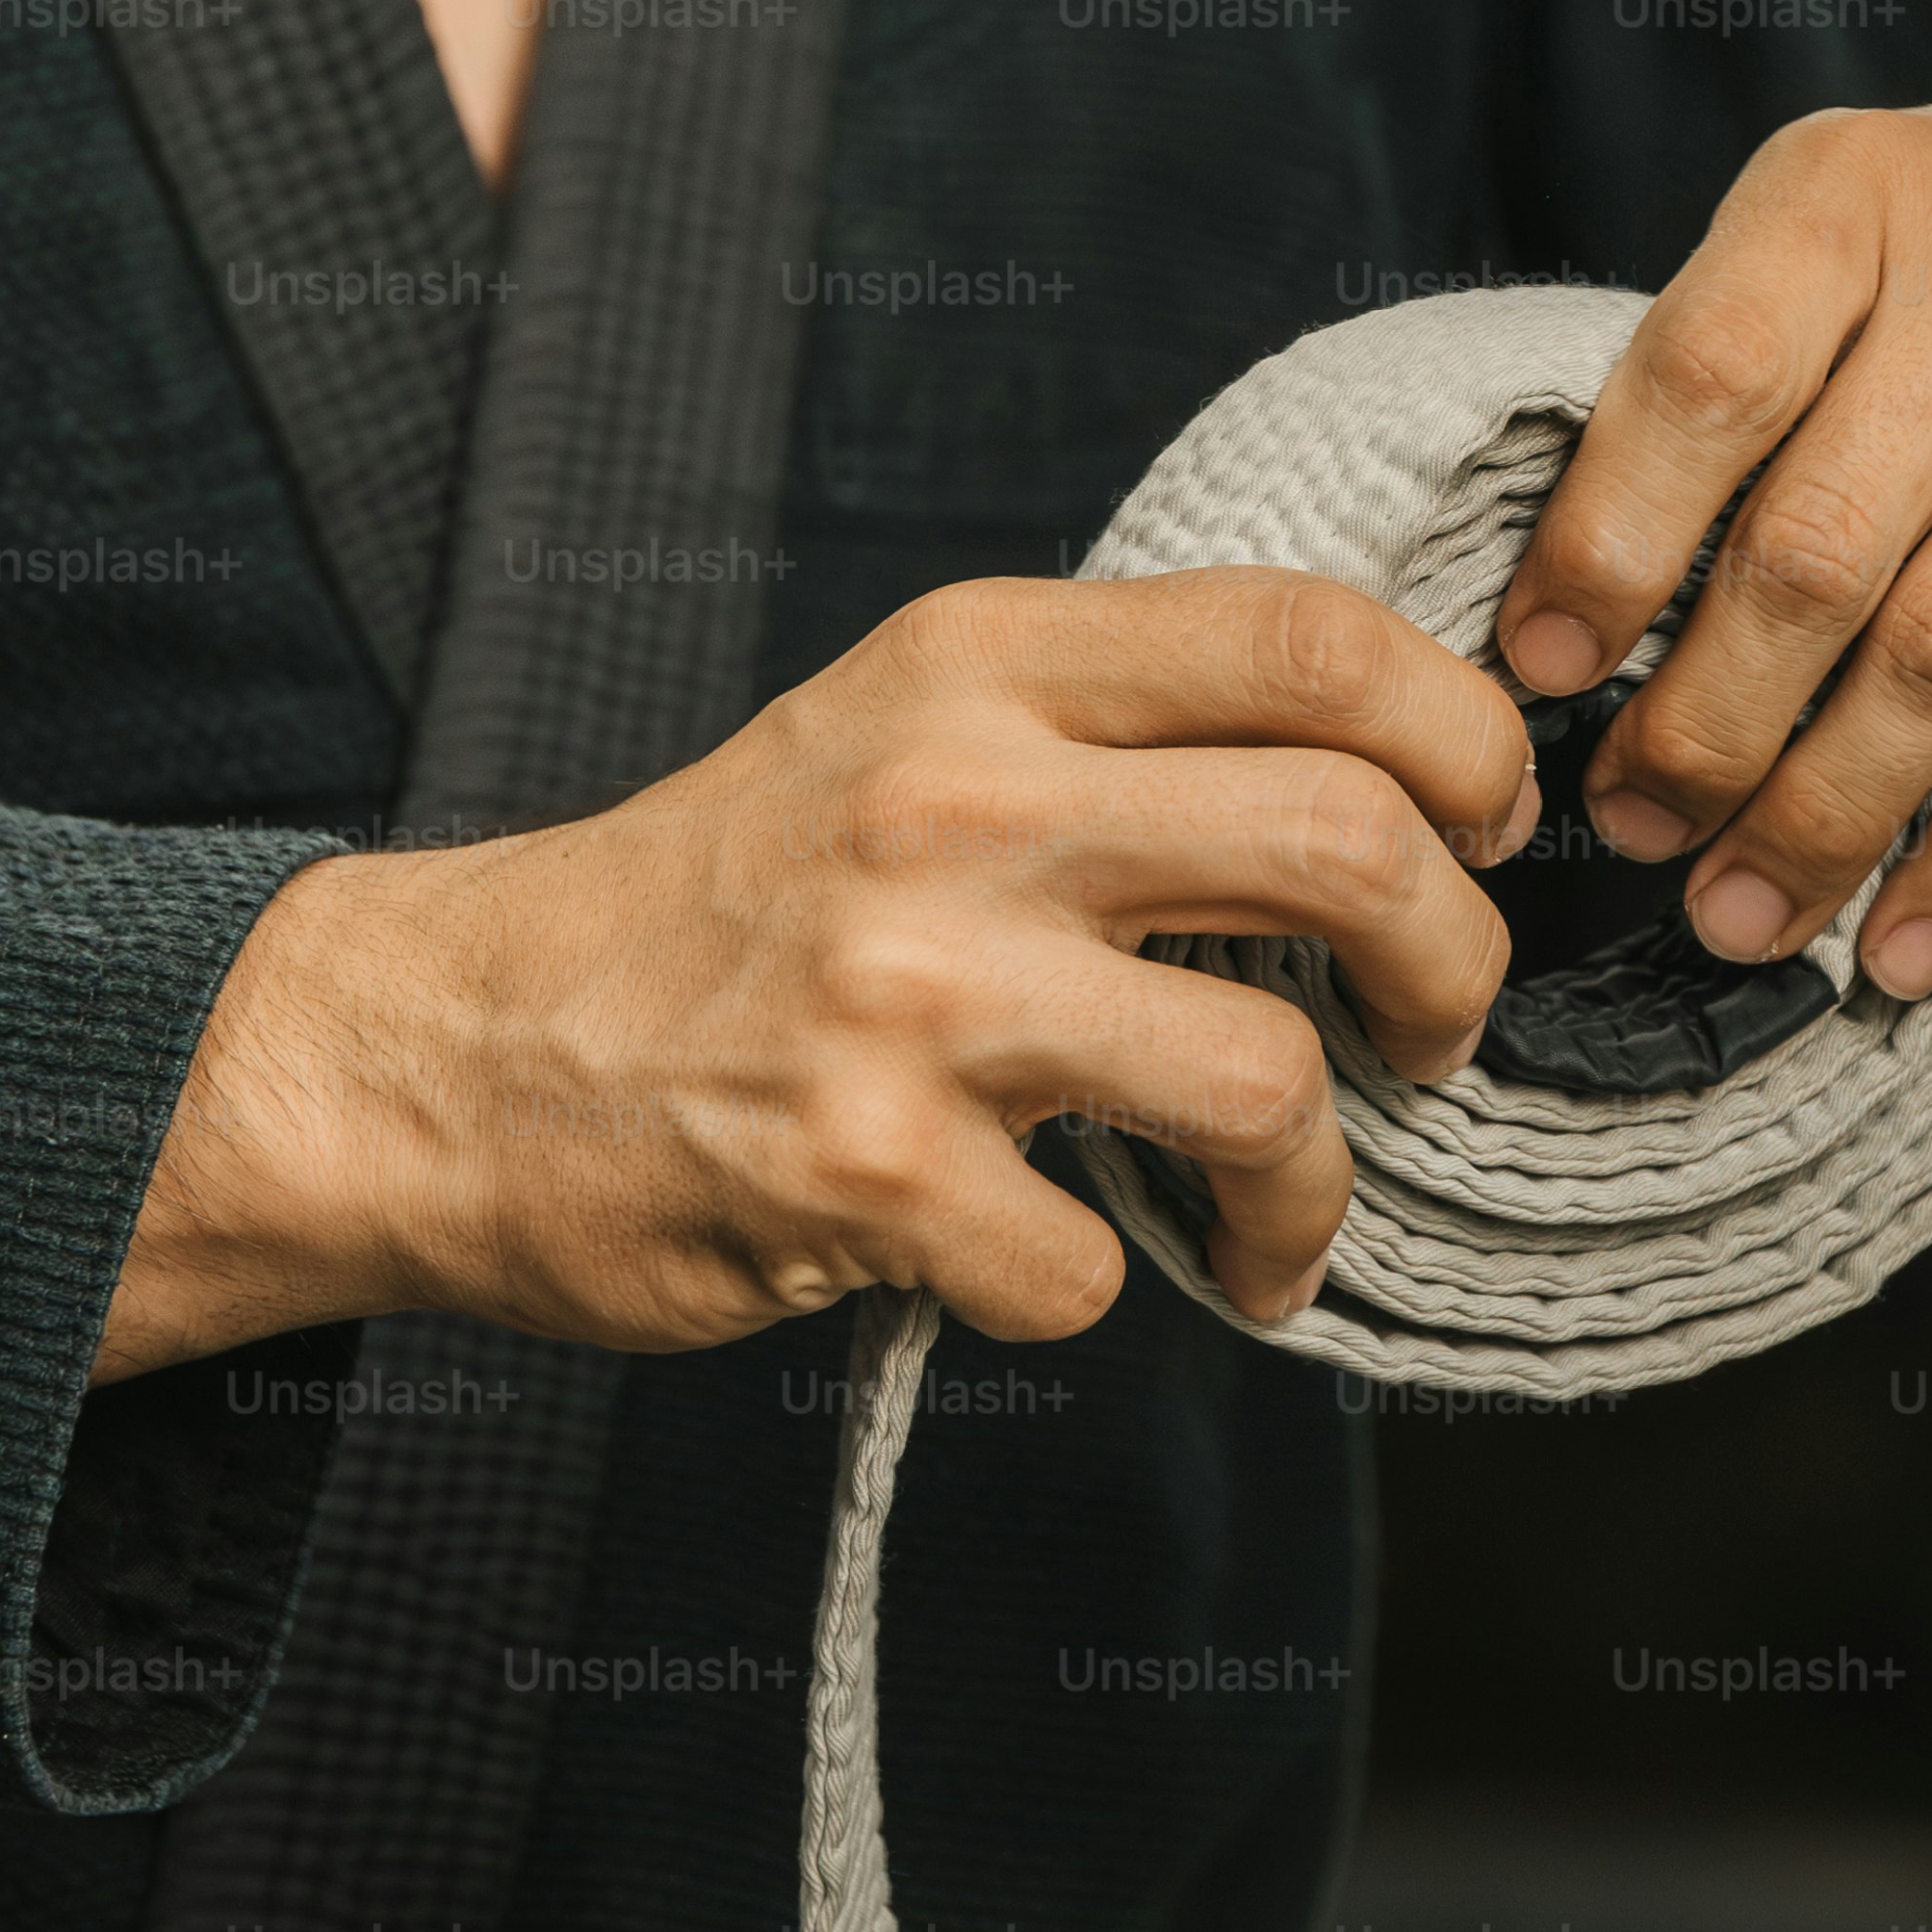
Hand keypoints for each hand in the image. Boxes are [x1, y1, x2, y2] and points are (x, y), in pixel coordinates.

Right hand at [100, 573, 1535, 1379]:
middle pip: (1356, 841)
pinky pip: (1091, 1271)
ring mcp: (908, 990)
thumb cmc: (713, 906)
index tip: (1485, 832)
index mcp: (981, 664)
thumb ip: (1105, 732)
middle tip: (1433, 1040)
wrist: (446, 1046)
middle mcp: (956, 800)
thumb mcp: (898, 731)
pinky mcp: (858, 1171)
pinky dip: (1090, 1296)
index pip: (1317, 635)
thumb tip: (1384, 788)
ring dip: (1312, 1192)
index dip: (1463, 738)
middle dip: (1457, 971)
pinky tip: (1026, 1264)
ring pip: (1270, 1078)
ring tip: (1273, 1227)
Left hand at [1495, 55, 1931, 1000]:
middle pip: (1819, 551)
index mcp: (1857, 190)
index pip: (1705, 379)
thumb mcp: (1870, 222)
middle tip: (1635, 830)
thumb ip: (1745, 370)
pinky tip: (1909, 944)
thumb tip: (1570, 609)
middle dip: (1705, 731)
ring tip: (1740, 915)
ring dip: (1827, 821)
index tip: (1543, 676)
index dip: (1607, 547)